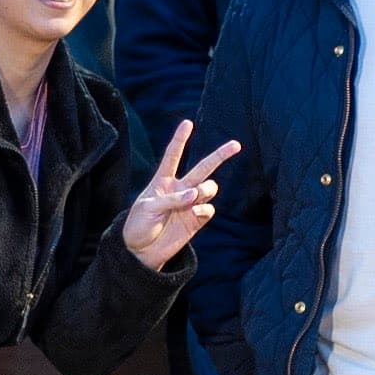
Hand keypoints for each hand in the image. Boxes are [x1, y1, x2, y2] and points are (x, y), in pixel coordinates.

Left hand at [120, 121, 238, 268]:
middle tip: (236, 144)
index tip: (188, 123)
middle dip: (220, 155)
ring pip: (209, 188)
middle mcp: (180, 189)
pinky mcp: (197, 220)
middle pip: (203, 168)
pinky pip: (209, 209)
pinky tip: (194, 215)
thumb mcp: (147, 208)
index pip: (173, 156)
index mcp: (162, 181)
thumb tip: (196, 194)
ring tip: (194, 198)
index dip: (180, 139)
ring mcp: (190, 205)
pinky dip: (203, 210)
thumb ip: (172, 199)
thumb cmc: (138, 225)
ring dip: (205, 190)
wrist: (141, 252)